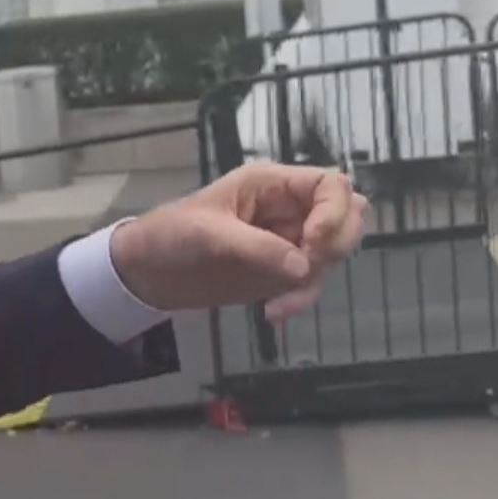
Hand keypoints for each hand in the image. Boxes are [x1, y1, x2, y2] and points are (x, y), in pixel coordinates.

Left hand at [110, 163, 367, 321]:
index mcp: (272, 185)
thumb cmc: (172, 236)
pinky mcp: (282, 271)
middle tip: (307, 268)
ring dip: (315, 280)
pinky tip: (272, 314)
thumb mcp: (209, 235)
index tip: (313, 244)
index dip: (335, 212)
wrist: (149, 273)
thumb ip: (258, 247)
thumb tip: (305, 266)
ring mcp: (289, 240)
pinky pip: (311, 282)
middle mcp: (288, 209)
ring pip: (334, 254)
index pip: (332, 184)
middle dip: (336, 246)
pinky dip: (301, 300)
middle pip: (347, 216)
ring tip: (279, 302)